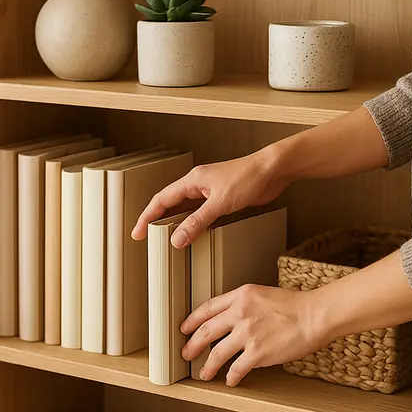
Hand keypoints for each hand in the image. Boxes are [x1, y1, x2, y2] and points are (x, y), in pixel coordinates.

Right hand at [131, 149, 288, 248]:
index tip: (138, 233)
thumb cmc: (248, 177)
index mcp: (192, 181)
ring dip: (177, 224)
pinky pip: (202, 214)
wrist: (273, 171)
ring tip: (168, 241)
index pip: (161, 200)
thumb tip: (177, 239)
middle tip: (149, 239)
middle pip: (171, 205)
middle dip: (157, 221)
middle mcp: (199, 185)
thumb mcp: (219, 203)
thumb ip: (197, 222)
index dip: (147, 217)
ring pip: (186, 210)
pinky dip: (195, 225)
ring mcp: (211, 192)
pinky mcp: (224, 199)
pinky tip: (196, 235)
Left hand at [181, 284, 331, 386]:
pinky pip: (236, 368)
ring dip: (208, 366)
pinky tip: (230, 381)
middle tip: (186, 354)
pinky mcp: (257, 353)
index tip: (185, 329)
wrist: (315, 316)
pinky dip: (231, 377)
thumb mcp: (263, 294)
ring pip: (216, 353)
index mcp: (241, 295)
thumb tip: (230, 319)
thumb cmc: (296, 306)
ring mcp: (247, 334)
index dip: (192, 320)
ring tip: (204, 374)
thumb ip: (245, 304)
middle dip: (192, 345)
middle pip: (205, 331)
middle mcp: (240, 313)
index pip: (207, 308)